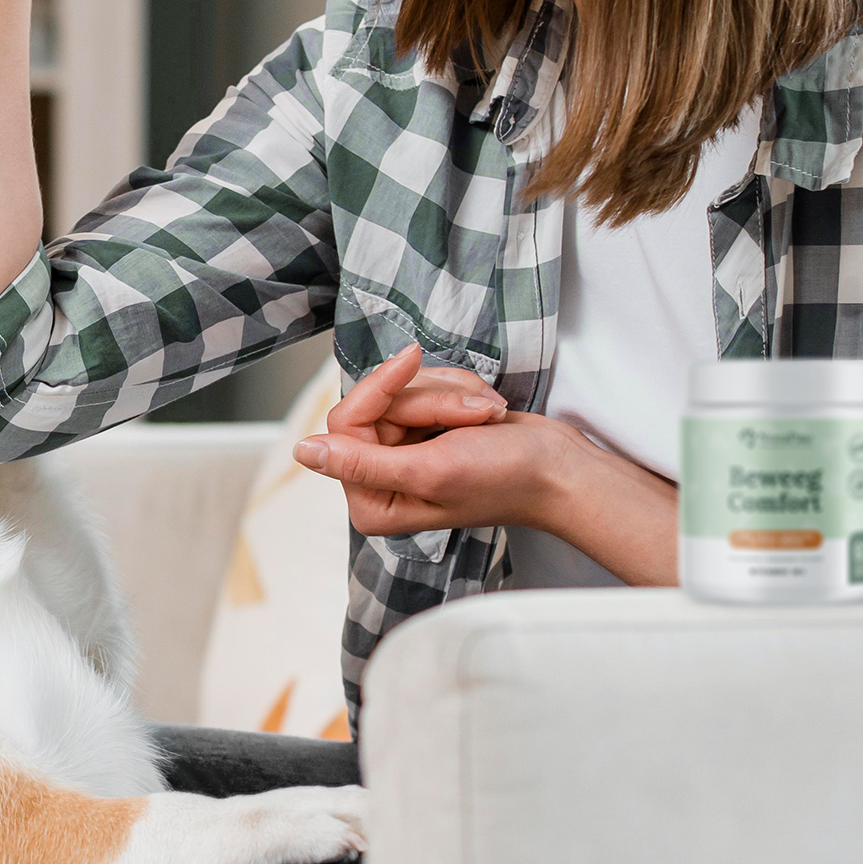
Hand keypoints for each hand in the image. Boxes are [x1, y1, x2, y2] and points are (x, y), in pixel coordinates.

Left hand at [292, 345, 680, 582]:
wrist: (559, 467)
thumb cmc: (503, 478)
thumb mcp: (429, 469)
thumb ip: (362, 463)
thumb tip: (303, 451)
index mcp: (372, 502)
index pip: (346, 422)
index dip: (381, 390)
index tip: (414, 362)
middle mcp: (380, 478)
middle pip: (376, 403)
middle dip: (429, 398)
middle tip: (475, 416)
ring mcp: (404, 452)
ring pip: (403, 391)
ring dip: (451, 395)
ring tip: (486, 419)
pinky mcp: (427, 431)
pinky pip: (425, 387)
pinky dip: (459, 391)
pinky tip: (487, 414)